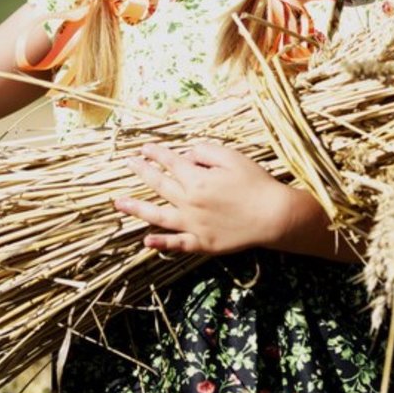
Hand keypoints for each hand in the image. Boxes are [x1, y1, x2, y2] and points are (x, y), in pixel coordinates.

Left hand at [115, 142, 295, 254]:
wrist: (274, 216)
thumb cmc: (256, 183)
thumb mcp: (232, 157)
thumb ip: (205, 152)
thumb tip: (185, 156)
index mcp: (196, 179)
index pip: (170, 162)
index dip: (156, 153)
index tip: (145, 148)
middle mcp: (189, 202)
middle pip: (159, 184)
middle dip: (142, 171)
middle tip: (128, 163)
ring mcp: (193, 225)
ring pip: (158, 215)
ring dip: (137, 208)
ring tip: (119, 203)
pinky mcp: (202, 243)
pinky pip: (177, 244)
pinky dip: (161, 244)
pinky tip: (146, 242)